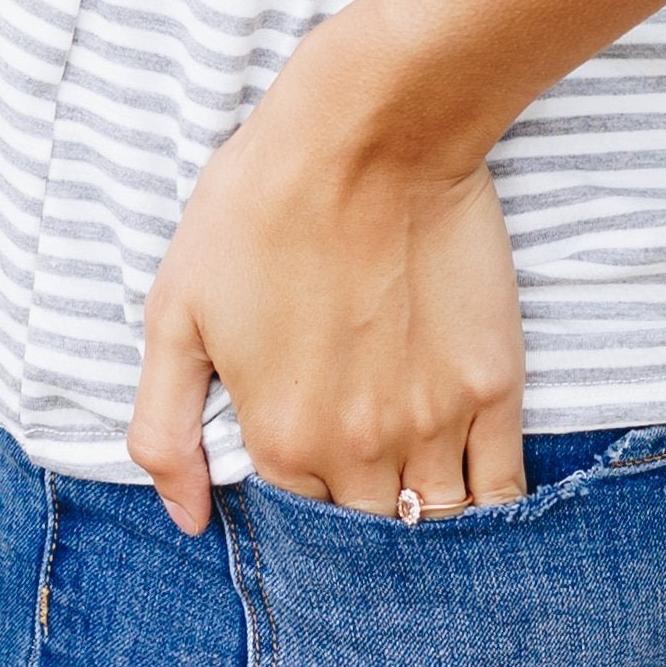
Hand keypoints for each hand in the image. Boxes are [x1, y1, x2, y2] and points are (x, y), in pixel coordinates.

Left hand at [127, 1, 528, 534]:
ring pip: (433, 524)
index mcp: (277, 436)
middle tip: (361, 490)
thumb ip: (164, 428)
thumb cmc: (260, 204)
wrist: (370, 132)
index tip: (307, 476)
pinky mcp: (492, 386)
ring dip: (422, 528)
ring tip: (416, 504)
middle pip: (364, 534)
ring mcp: (432, 423)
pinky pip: (500, 491)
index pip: (293, 523)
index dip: (299, 504)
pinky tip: (473, 499)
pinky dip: (488, 511)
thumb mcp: (175, 309)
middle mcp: (356, 448)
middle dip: (360, 527)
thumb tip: (184, 520)